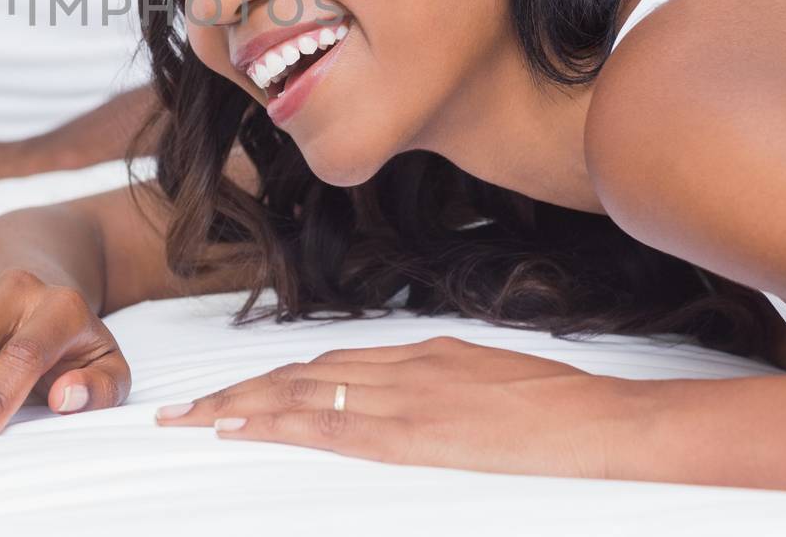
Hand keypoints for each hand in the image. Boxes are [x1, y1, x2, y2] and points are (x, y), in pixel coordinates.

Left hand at [156, 337, 639, 478]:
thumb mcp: (493, 381)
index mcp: (421, 354)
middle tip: (182, 411)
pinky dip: (273, 423)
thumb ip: (446, 384)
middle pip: (299, 375)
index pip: (327, 364)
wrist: (603, 420)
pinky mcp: (410, 433)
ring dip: (237, 406)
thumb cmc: (564, 407)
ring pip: (298, 394)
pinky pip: (325, 426)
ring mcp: (402, 396)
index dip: (275, 379)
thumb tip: (418, 398)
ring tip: (188, 420)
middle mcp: (400, 367)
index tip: (235, 390)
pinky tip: (236, 427)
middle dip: (236, 391)